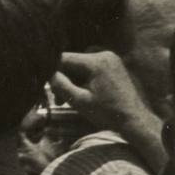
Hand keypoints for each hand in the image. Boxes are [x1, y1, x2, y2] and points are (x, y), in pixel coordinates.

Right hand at [52, 51, 166, 171]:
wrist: (134, 120)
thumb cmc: (107, 112)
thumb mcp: (78, 100)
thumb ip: (60, 85)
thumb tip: (46, 74)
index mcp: (96, 62)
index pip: (63, 58)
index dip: (49, 70)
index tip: (40, 82)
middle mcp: (104, 54)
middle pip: (71, 62)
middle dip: (61, 78)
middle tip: (55, 98)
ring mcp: (110, 59)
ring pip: (79, 66)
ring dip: (71, 80)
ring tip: (65, 99)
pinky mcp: (112, 65)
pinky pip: (89, 68)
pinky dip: (81, 79)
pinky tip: (78, 94)